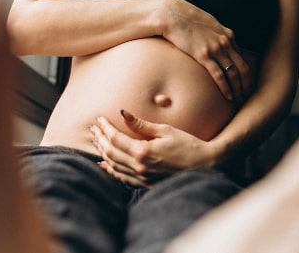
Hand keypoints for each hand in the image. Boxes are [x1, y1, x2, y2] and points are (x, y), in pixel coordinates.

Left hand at [89, 110, 218, 186]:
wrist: (205, 165)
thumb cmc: (187, 144)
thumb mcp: (165, 130)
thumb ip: (142, 124)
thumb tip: (123, 113)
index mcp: (143, 152)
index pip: (115, 139)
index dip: (105, 128)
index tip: (99, 119)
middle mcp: (139, 167)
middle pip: (110, 152)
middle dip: (100, 139)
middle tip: (94, 128)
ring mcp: (142, 178)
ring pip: (114, 166)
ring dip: (102, 152)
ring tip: (96, 141)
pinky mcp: (145, 184)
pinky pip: (122, 178)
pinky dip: (111, 170)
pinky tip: (104, 163)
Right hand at [160, 0, 250, 101]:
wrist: (173, 16)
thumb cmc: (188, 21)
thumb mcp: (208, 25)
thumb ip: (218, 35)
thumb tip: (222, 45)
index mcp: (228, 35)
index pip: (242, 58)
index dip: (245, 72)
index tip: (244, 83)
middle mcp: (225, 42)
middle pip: (243, 67)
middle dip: (246, 84)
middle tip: (246, 95)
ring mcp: (216, 49)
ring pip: (234, 74)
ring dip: (238, 89)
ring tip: (238, 100)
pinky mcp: (204, 55)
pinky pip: (219, 76)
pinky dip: (226, 88)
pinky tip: (228, 97)